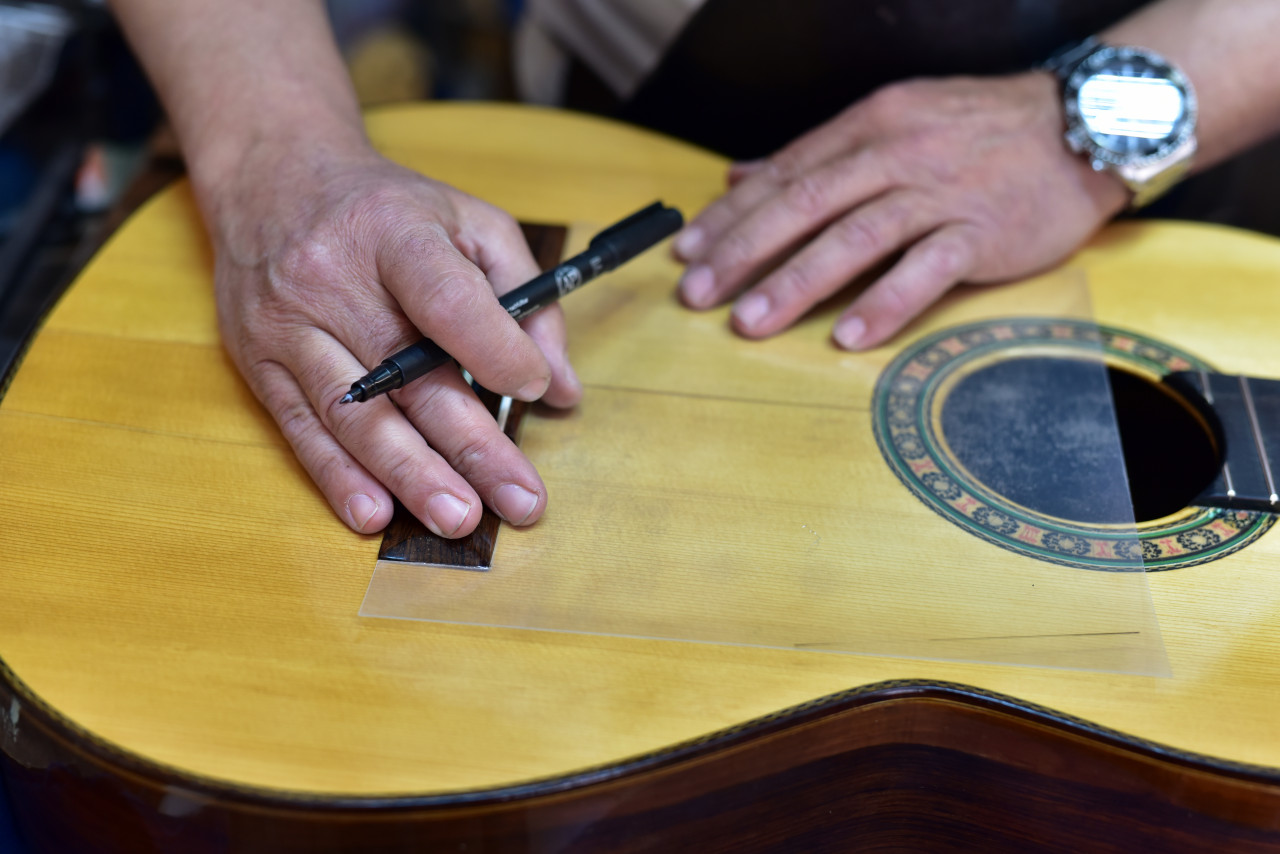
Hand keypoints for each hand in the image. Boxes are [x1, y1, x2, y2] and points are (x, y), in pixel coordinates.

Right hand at [207, 139, 580, 536]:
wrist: (270, 180)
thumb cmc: (387, 210)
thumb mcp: (469, 223)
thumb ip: (527, 297)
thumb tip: (558, 386)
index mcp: (394, 233)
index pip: (445, 299)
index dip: (493, 349)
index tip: (533, 388)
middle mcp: (333, 280)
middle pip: (407, 375)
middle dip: (470, 447)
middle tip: (519, 500)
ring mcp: (289, 325)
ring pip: (354, 415)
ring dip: (410, 476)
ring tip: (460, 519)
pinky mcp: (259, 362)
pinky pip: (300, 429)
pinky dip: (338, 477)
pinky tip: (375, 514)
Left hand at [672, 72, 1129, 348]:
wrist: (1084, 125)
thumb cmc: (981, 132)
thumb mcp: (894, 122)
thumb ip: (819, 155)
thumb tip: (741, 177)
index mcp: (869, 125)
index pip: (784, 173)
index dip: (730, 216)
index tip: (686, 253)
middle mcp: (897, 152)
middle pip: (805, 203)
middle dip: (743, 251)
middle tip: (697, 294)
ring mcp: (941, 191)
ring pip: (855, 235)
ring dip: (796, 281)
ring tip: (749, 321)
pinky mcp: (984, 230)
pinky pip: (928, 268)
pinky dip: (887, 303)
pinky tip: (849, 338)